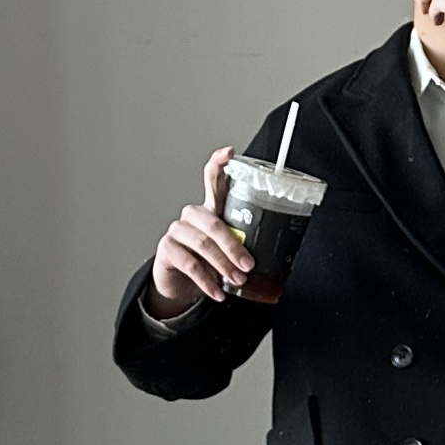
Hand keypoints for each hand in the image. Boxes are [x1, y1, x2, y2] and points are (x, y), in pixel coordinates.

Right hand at [147, 146, 252, 313]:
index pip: (213, 179)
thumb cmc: (208, 262)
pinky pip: (190, 264)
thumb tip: (276, 254)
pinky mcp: (167, 249)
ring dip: (223, 265)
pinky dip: (207, 281)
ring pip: (202, 243)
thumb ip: (243, 245)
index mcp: (211, 209)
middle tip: (249, 265)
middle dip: (234, 246)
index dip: (219, 163)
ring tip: (236, 280)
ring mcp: (178, 230)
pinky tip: (218, 292)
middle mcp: (193, 215)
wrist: (180, 284)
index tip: (230, 153)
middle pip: (213, 221)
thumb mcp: (227, 251)